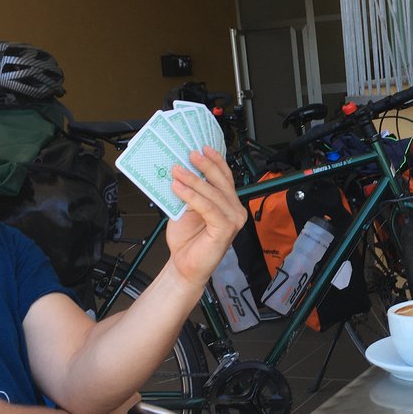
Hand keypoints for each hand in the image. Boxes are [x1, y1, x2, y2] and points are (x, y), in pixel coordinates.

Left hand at [166, 147, 247, 286]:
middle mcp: (235, 210)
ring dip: (194, 180)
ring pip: (214, 193)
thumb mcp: (185, 208)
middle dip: (206, 165)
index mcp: (228, 203)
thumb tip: (180, 169)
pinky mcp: (226, 229)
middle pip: (222, 181)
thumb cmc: (187, 240)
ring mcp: (233, 220)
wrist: (184, 266)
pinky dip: (193, 196)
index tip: (204, 147)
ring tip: (177, 170)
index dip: (216, 161)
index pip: (225, 177)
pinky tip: (179, 188)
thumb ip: (189, 192)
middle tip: (190, 154)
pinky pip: (209, 208)